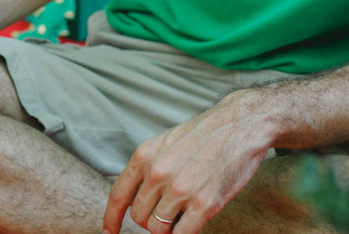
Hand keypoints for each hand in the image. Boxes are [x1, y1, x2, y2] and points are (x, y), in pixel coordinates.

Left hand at [103, 91, 271, 233]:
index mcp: (144, 156)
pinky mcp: (204, 203)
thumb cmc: (203, 136)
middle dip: (150, 220)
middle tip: (168, 213)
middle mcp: (158, 173)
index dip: (111, 218)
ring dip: (168, 228)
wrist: (239, 125)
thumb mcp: (164, 143)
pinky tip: (192, 223)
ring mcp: (180, 189)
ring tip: (183, 214)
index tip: (109, 232)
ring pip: (158, 229)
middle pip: (138, 216)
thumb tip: (133, 198)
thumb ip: (146, 168)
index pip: (118, 195)